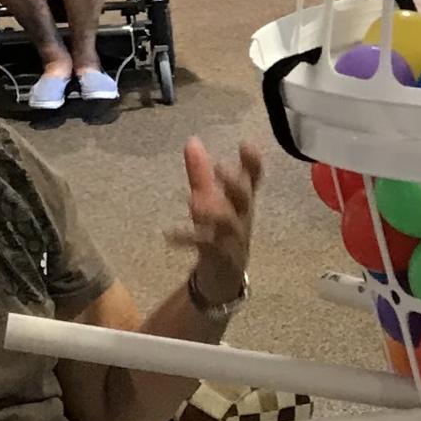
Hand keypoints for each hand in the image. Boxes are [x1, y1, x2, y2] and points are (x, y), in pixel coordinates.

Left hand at [170, 138, 262, 310]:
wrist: (221, 280)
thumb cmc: (218, 235)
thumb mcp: (209, 202)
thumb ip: (200, 174)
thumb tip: (192, 140)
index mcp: (242, 204)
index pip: (253, 181)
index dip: (252, 164)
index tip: (247, 144)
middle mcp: (242, 220)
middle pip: (244, 200)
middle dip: (234, 184)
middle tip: (220, 167)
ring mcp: (233, 241)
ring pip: (229, 224)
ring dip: (214, 212)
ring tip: (194, 201)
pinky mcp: (220, 259)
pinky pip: (206, 247)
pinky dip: (187, 238)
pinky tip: (168, 233)